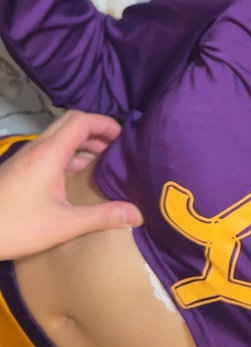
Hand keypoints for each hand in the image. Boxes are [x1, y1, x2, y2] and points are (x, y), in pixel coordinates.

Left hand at [0, 110, 142, 259]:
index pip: (81, 120)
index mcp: (49, 154)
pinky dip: (69, 153)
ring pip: (59, 136)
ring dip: (83, 142)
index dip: (106, 123)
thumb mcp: (64, 224)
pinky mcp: (19, 170)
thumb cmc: (15, 226)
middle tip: (117, 147)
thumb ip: (102, 216)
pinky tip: (78, 176)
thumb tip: (138, 214)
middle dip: (97, 129)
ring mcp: (26, 159)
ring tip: (104, 160)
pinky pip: (50, 150)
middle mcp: (37, 150)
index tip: (125, 138)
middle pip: (70, 123)